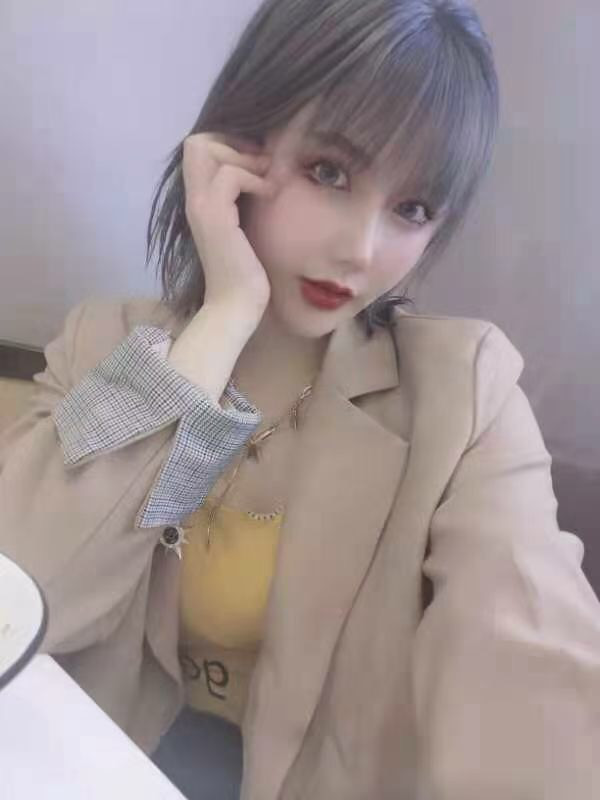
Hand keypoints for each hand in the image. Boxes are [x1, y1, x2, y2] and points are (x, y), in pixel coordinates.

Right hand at [182, 132, 274, 323]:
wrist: (236, 304)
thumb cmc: (244, 271)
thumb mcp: (243, 225)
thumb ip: (241, 200)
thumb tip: (261, 171)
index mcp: (199, 201)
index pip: (196, 148)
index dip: (226, 145)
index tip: (254, 163)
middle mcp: (194, 200)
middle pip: (196, 141)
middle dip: (233, 144)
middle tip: (261, 167)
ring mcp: (201, 207)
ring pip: (208, 149)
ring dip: (246, 158)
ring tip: (268, 181)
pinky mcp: (214, 217)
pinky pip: (230, 175)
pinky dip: (254, 178)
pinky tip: (269, 195)